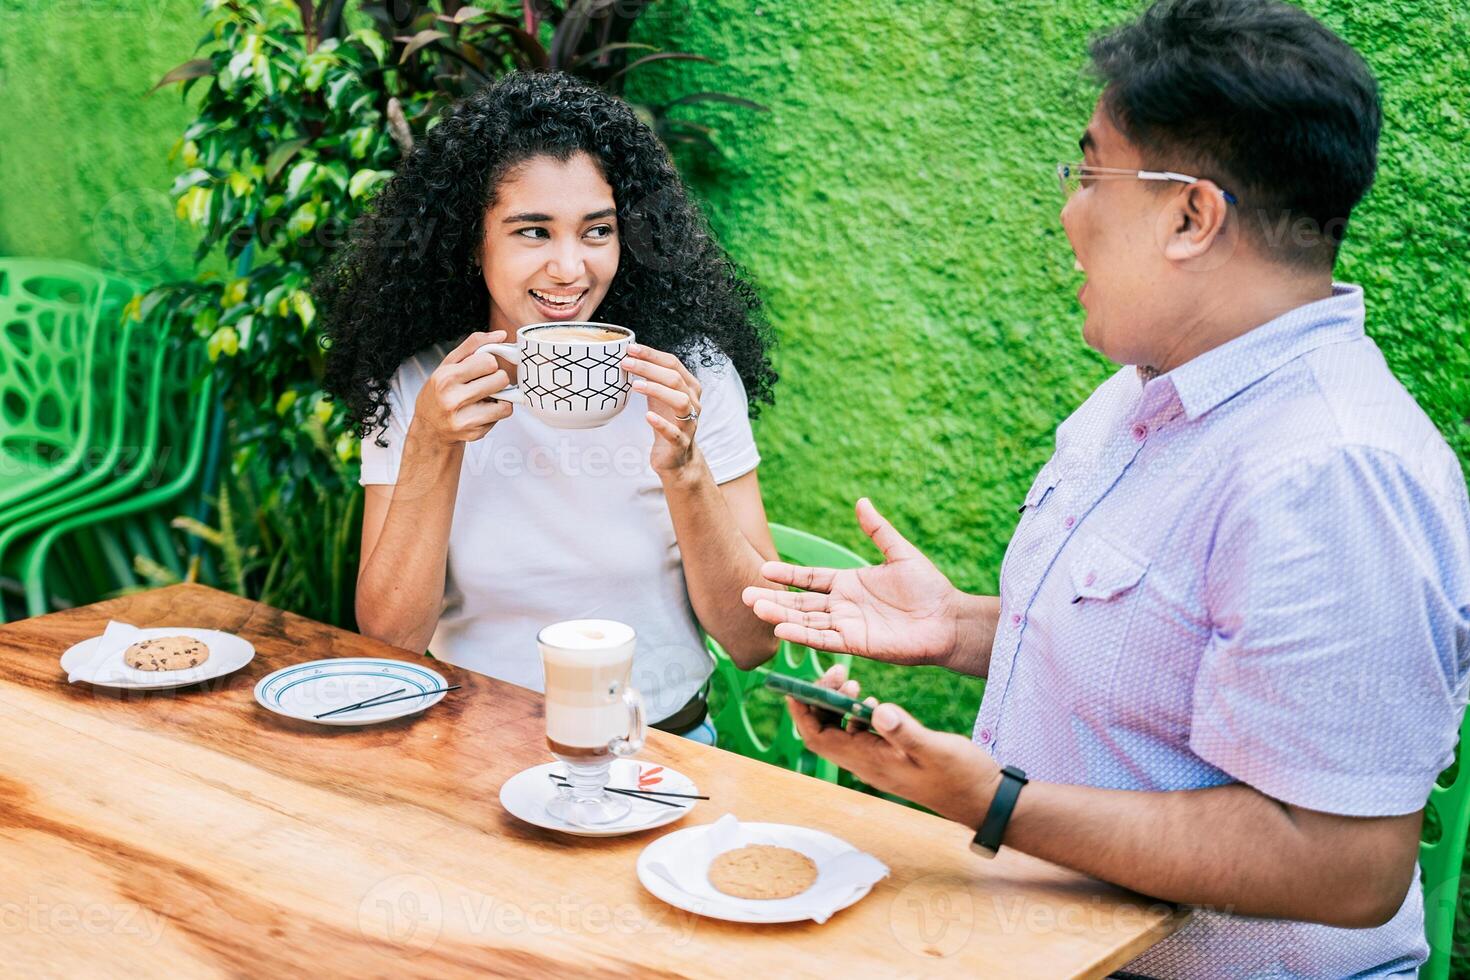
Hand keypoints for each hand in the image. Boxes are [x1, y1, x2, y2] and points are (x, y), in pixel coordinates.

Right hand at [412, 330, 512, 446]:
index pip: (489, 362)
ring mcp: (464, 420)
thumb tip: (502, 335)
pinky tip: (481, 410)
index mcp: (446, 378)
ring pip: (506, 403)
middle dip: (496, 378)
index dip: (489, 362)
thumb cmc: (440, 391)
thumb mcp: (448, 364)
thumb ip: (473, 345)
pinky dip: (495, 411)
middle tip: (485, 382)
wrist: (429, 428)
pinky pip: (501, 416)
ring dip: (500, 397)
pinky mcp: (474, 434)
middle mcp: (453, 400)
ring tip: (485, 396)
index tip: (480, 368)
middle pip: (500, 380)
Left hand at [622, 343, 701, 476]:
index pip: (673, 364)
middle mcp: (693, 402)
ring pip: (680, 401)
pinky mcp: (681, 442)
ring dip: (657, 390)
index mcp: (689, 387)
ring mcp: (689, 423)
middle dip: (650, 368)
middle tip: (626, 363)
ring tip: (635, 386)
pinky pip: (674, 432)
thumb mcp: (660, 395)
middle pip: (675, 379)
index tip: (630, 348)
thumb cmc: (667, 419)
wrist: (676, 456)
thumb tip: (630, 355)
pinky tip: (648, 416)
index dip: (652, 354)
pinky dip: (661, 423)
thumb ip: (652, 377)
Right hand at [741, 498, 964, 666]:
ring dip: (781, 615)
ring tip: (755, 608)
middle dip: (773, 598)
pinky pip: (824, 639)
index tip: (763, 569)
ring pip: (806, 621)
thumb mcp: (900, 553)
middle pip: (800, 602)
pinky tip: (782, 628)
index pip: (810, 579)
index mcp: (849, 584)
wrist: (947, 620)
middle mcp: (842, 606)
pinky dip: (802, 635)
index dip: (788, 574)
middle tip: (745, 595)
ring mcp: (847, 626)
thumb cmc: (929, 588)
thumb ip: (878, 531)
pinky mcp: (856, 645)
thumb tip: (862, 501)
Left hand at [788, 664, 999, 827]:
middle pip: (824, 732)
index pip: (817, 738)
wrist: (983, 800)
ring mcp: (878, 762)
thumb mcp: (935, 749)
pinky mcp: (891, 758)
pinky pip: (860, 735)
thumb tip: (877, 710)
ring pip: (841, 732)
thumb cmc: (961, 777)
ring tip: (852, 681)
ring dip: (838, 705)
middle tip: (837, 672)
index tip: (795, 685)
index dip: (801, 712)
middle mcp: (866, 764)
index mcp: (869, 762)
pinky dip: (857, 714)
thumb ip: (905, 730)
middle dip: (820, 700)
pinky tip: (871, 700)